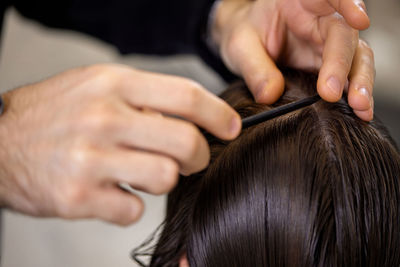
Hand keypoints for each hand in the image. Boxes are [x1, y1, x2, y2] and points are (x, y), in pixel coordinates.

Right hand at [0, 64, 240, 224]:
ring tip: (142, 173)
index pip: (185, 95)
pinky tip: (114, 192)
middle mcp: (104, 118)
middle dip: (200, 156)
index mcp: (113, 84)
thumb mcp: (96, 86)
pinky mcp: (77, 196)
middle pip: (186, 142)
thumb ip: (143, 98)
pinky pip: (133, 208)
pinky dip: (131, 204)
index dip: (218, 114)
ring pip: (165, 177)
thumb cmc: (54, 114)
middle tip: (193, 159)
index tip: (231, 127)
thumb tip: (188, 118)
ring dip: (163, 179)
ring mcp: (90, 158)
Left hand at [213, 0, 373, 120]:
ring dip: (359, 83)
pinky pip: (350, 78)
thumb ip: (255, 67)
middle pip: (345, 37)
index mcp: (302, 3)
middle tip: (333, 92)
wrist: (245, 43)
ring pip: (357, 58)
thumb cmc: (245, 33)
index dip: (350, 6)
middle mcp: (323, 21)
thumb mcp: (241, 46)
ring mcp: (329, 44)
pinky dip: (356, 95)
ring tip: (359, 107)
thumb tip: (270, 95)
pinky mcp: (331, 66)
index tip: (359, 21)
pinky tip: (360, 113)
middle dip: (343, 65)